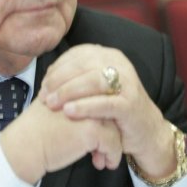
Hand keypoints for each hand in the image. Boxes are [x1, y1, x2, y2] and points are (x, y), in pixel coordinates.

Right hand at [0, 97, 121, 183]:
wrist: (25, 146)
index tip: (102, 133)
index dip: (103, 116)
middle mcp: (83, 96)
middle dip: (110, 131)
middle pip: (109, 111)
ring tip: (104, 158)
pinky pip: (113, 143)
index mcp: (73, 88)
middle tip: (105, 148)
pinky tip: (103, 164)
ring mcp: (89, 111)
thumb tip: (92, 115)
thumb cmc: (35, 131)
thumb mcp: (54, 106)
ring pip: (115, 127)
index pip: (99, 97)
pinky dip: (112, 155)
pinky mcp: (92, 130)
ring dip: (113, 145)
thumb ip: (72, 103)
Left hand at [39, 44, 176, 178]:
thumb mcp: (92, 89)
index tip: (43, 85)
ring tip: (51, 104)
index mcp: (108, 56)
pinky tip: (68, 112)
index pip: (77, 55)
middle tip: (43, 96)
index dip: (57, 68)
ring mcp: (128, 82)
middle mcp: (119, 64)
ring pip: (93, 81)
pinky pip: (105, 103)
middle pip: (82, 65)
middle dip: (58, 81)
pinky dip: (84, 107)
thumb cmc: (111, 110)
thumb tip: (47, 77)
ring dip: (68, 92)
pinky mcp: (131, 104)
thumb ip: (74, 79)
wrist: (144, 131)